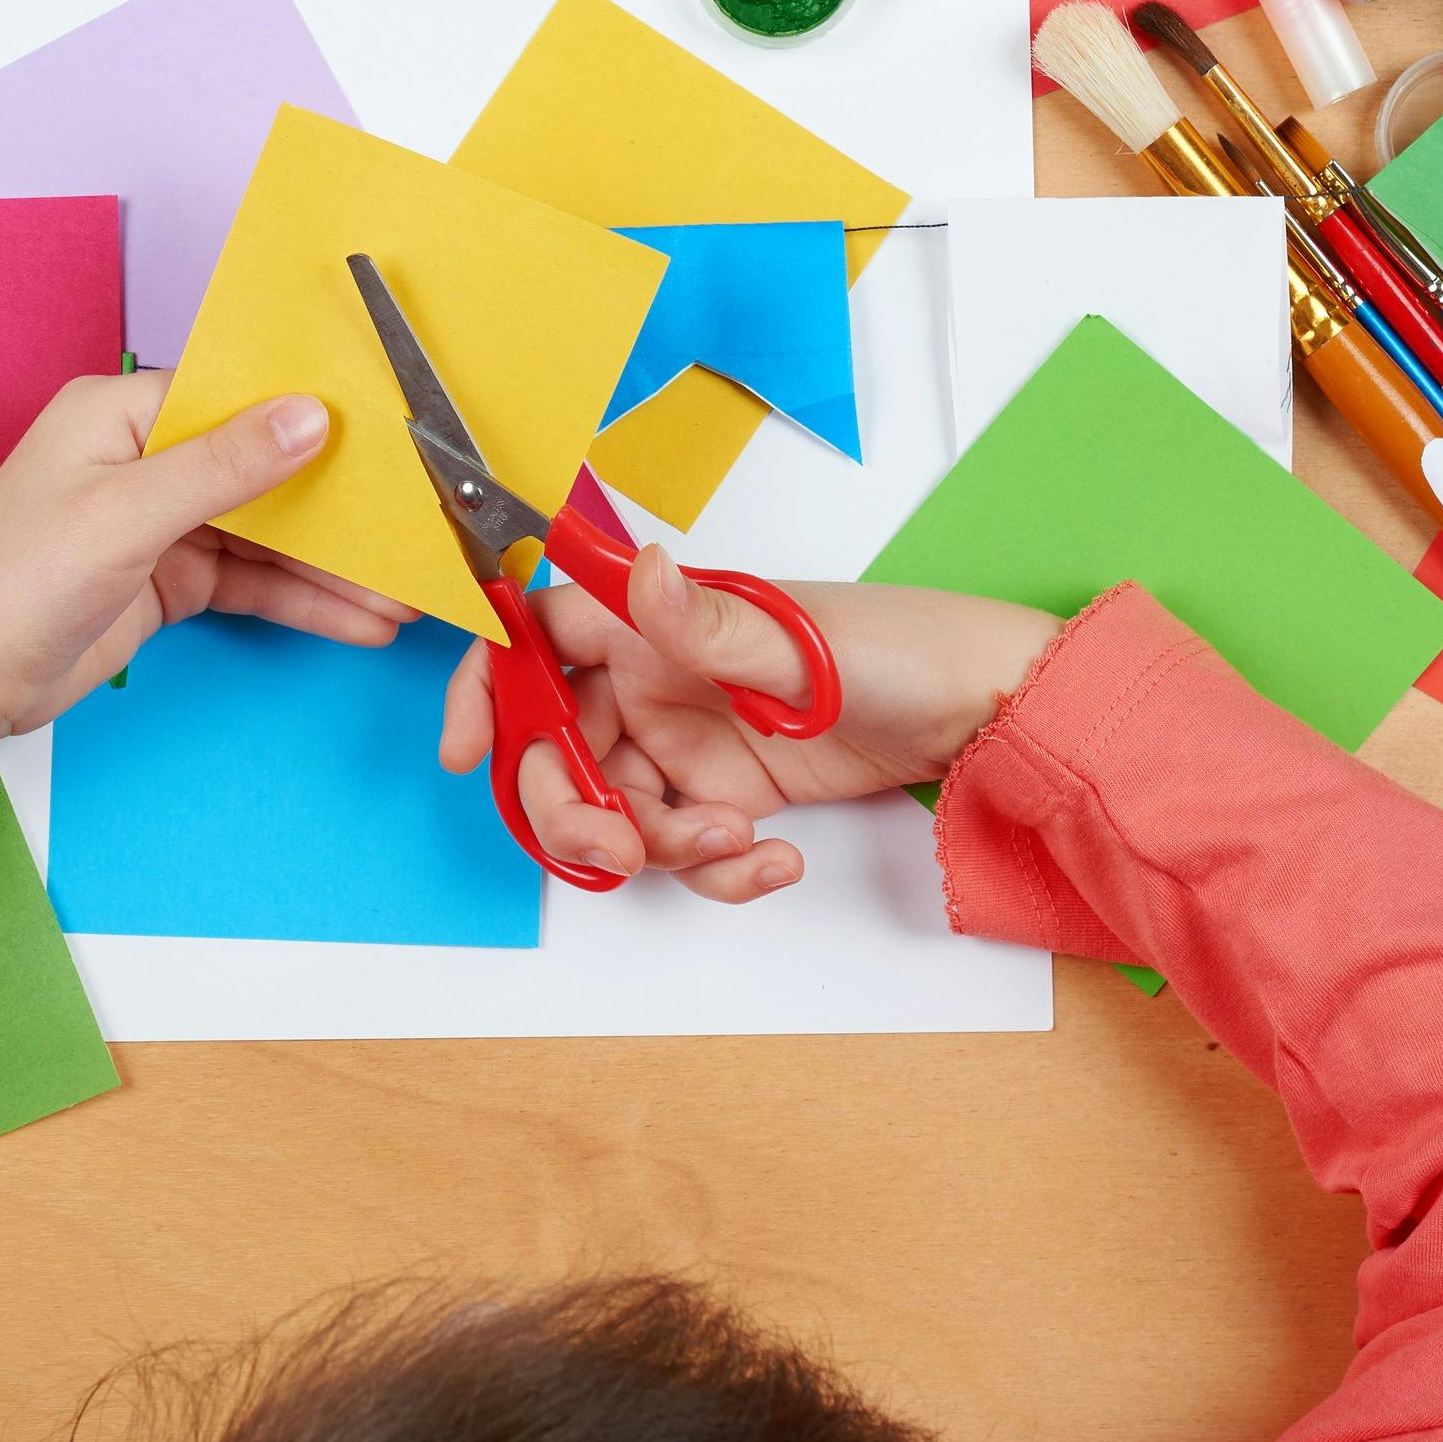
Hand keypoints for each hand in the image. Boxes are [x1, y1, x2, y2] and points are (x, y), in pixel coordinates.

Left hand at [0, 373, 407, 812]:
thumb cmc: (9, 588)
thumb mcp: (125, 518)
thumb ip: (223, 467)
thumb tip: (310, 415)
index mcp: (119, 411)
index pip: (233, 394)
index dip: (309, 414)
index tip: (384, 432)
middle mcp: (142, 457)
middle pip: (259, 465)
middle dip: (334, 502)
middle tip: (413, 524)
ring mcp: (156, 522)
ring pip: (264, 530)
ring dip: (330, 565)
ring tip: (404, 593)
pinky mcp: (166, 580)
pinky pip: (250, 579)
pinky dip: (302, 600)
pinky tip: (360, 620)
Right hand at [438, 552, 1056, 900]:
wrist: (979, 710)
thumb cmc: (896, 644)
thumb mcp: (800, 640)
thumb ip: (706, 622)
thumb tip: (634, 572)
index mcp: (651, 623)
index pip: (534, 640)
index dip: (484, 686)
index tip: (463, 749)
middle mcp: (655, 680)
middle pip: (558, 748)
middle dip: (571, 809)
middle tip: (619, 851)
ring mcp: (688, 743)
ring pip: (616, 810)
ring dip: (658, 848)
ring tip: (735, 848)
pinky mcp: (727, 797)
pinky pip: (681, 847)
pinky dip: (714, 870)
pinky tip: (772, 861)